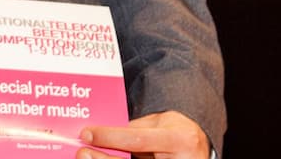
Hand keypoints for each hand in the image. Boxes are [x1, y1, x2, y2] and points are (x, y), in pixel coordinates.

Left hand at [78, 110, 208, 158]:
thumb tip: (97, 133)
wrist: (198, 147)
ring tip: (88, 158)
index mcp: (179, 139)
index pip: (138, 139)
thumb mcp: (157, 124)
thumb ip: (132, 130)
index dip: (110, 137)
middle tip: (82, 152)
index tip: (87, 133)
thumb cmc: (173, 131)